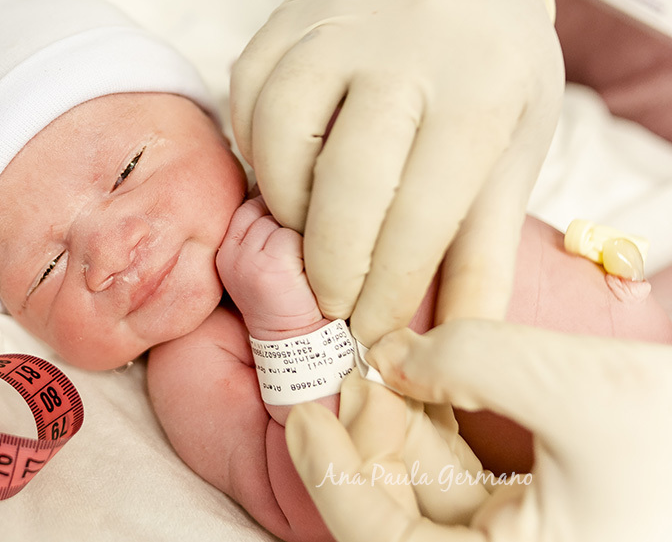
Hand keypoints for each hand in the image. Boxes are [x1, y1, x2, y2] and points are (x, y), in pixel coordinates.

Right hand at [216, 196, 321, 338]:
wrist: (294, 340)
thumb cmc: (285, 298)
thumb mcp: (261, 262)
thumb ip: (261, 231)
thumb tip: (277, 194)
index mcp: (225, 252)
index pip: (247, 208)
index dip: (271, 210)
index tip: (288, 226)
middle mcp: (232, 254)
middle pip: (263, 210)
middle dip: (286, 221)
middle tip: (298, 249)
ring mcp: (249, 260)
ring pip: (279, 220)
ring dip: (298, 235)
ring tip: (303, 262)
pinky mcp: (272, 265)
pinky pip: (293, 235)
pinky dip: (308, 249)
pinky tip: (307, 270)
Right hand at [230, 0, 563, 344]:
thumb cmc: (495, 79)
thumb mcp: (512, 159)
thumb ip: (480, 258)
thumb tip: (446, 350)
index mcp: (480, 90)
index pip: (423, 212)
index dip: (389, 287)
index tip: (372, 332)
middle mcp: (406, 46)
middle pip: (347, 177)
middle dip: (331, 261)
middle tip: (329, 300)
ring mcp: (338, 21)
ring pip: (280, 131)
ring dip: (284, 202)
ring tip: (306, 232)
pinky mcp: (286, 16)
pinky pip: (247, 94)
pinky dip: (255, 149)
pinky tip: (282, 174)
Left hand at [285, 321, 671, 541]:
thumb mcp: (579, 388)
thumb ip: (472, 362)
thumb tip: (394, 357)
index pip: (381, 538)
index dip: (330, 473)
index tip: (302, 412)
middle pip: (404, 510)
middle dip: (371, 437)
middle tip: (349, 368)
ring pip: (440, 491)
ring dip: (408, 426)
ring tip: (386, 363)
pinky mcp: (556, 524)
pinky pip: (480, 482)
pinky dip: (450, 431)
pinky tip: (429, 380)